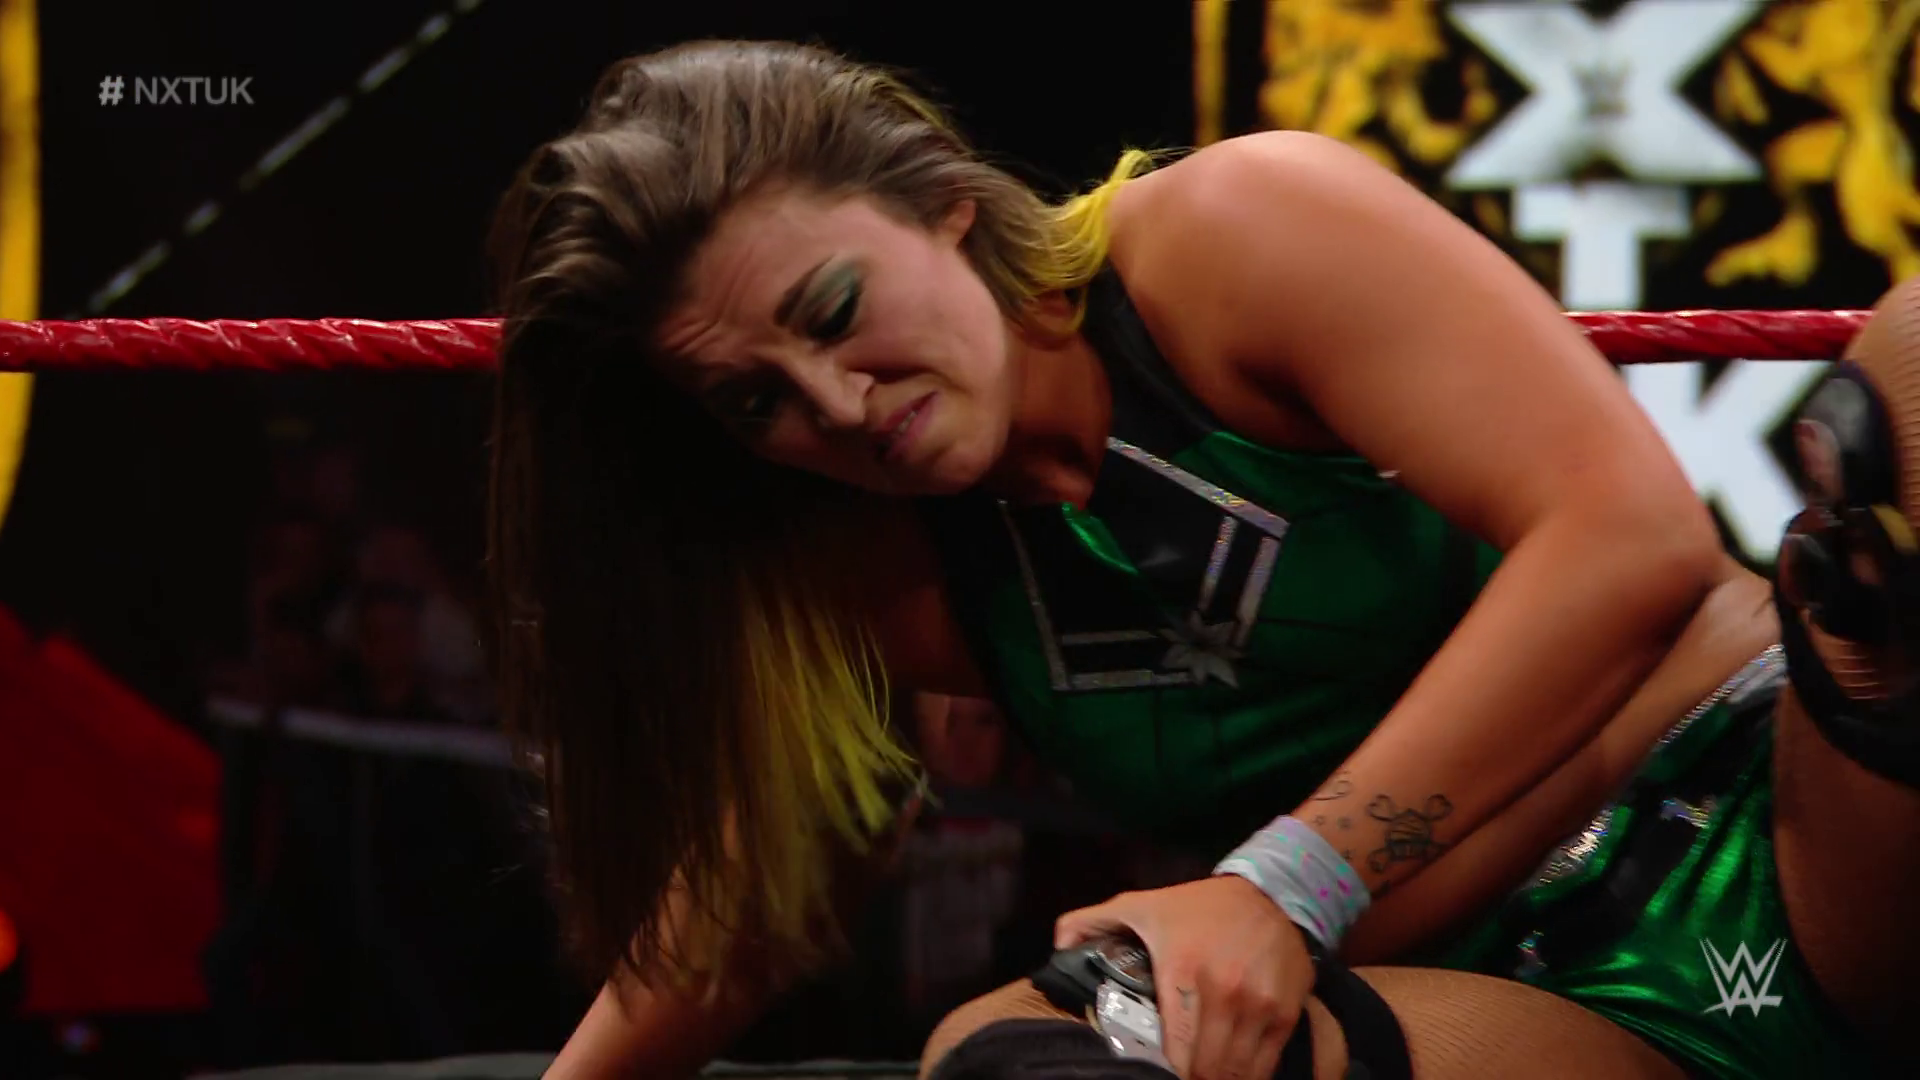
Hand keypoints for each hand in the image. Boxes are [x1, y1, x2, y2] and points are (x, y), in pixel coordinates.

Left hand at [1055, 877, 1314, 1079]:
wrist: (1268, 893)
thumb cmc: (1197, 908)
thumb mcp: (1138, 906)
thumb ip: (1090, 924)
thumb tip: (1059, 948)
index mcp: (1182, 971)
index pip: (1173, 1051)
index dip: (1159, 1072)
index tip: (1148, 1071)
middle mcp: (1225, 992)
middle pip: (1204, 1069)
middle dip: (1185, 1079)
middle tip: (1172, 1075)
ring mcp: (1259, 1005)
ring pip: (1234, 1073)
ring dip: (1214, 1079)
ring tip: (1197, 1075)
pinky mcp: (1285, 1014)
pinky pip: (1263, 1066)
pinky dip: (1244, 1077)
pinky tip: (1227, 1073)